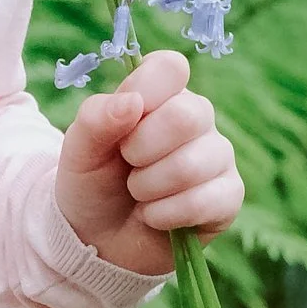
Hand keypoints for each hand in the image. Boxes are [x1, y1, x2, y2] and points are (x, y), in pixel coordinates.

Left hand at [53, 46, 242, 274]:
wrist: (96, 239)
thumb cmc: (92, 183)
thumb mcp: (79, 149)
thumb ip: (96, 118)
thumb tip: (132, 102)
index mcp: (162, 94)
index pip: (170, 67)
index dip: (144, 92)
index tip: (122, 119)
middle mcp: (197, 118)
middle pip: (186, 116)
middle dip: (140, 150)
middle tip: (127, 165)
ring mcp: (217, 157)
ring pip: (191, 165)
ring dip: (148, 188)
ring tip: (138, 193)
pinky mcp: (227, 197)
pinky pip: (203, 202)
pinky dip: (164, 215)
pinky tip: (154, 216)